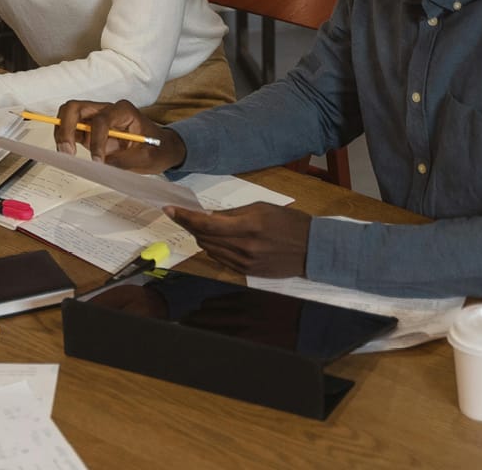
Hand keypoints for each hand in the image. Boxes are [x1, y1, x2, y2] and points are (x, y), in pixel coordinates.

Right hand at [55, 99, 185, 171]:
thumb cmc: (156, 149)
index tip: (98, 161)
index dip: (96, 140)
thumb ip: (125, 160)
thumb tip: (101, 164)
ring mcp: (95, 119)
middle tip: (67, 152)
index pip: (101, 120)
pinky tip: (67, 154)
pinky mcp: (88, 131)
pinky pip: (69, 129)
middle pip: (75, 108)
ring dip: (61, 133)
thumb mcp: (147, 158)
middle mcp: (106, 110)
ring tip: (65, 154)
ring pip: (68, 115)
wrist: (160, 149)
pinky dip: (63, 139)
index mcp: (123, 111)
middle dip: (66, 127)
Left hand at [164, 203, 310, 278]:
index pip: (206, 223)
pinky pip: (219, 259)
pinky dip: (213, 248)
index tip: (169, 210)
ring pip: (208, 249)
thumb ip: (232, 213)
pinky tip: (217, 240)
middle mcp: (244, 246)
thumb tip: (207, 215)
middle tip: (181, 215)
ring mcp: (244, 262)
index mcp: (249, 226)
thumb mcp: (261, 208)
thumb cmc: (289, 223)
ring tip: (203, 226)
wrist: (312, 249)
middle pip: (203, 237)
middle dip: (189, 225)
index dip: (184, 217)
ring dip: (201, 237)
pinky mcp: (246, 272)